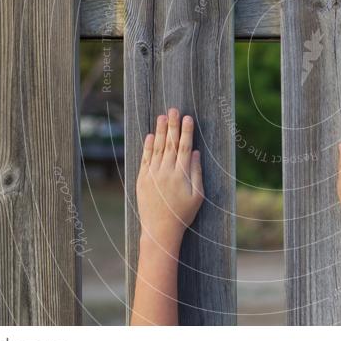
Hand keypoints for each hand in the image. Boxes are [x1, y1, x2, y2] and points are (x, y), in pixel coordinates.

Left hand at [136, 108, 203, 252]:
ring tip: (162, 117)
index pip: (185, 147)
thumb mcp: (197, 196)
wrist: (160, 231)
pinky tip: (151, 135)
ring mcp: (152, 175)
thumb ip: (197, 173)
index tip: (188, 118)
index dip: (187, 131)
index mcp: (181, 175)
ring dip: (160, 131)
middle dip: (173, 125)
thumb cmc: (183, 214)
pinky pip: (145, 159)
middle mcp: (166, 172)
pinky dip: (148, 147)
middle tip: (174, 109)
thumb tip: (197, 153)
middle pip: (171, 144)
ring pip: (157, 148)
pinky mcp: (142, 180)